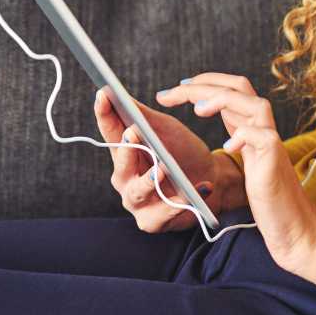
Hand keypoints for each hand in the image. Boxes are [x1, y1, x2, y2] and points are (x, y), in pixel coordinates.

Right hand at [93, 86, 222, 232]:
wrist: (212, 179)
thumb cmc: (183, 152)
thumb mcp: (164, 129)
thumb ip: (142, 116)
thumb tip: (118, 93)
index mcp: (125, 152)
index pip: (110, 131)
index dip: (104, 113)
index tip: (103, 94)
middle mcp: (125, 178)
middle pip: (120, 164)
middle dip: (126, 150)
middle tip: (133, 133)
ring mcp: (137, 201)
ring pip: (137, 192)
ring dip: (149, 180)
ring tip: (162, 168)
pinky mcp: (152, 221)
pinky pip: (163, 213)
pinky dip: (179, 202)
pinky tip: (195, 190)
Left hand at [155, 72, 315, 274]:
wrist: (292, 222)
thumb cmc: (265, 194)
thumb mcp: (243, 158)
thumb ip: (232, 135)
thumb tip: (206, 116)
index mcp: (251, 123)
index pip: (230, 87)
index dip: (203, 82)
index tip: (175, 88)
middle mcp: (262, 126)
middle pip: (238, 86)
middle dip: (203, 83)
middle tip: (172, 91)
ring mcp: (271, 140)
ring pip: (253, 103)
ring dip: (222, 99)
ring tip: (197, 110)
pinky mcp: (275, 158)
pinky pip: (262, 136)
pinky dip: (243, 135)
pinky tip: (228, 146)